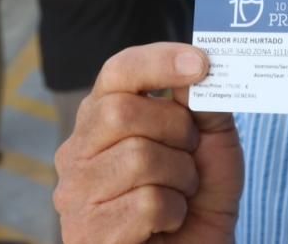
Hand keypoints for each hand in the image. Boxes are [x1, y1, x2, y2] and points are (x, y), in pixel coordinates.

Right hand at [54, 44, 242, 242]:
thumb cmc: (199, 195)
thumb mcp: (213, 140)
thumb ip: (204, 102)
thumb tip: (197, 69)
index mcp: (104, 117)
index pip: (117, 71)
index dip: (158, 61)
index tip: (201, 63)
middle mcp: (78, 151)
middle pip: (122, 111)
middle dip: (176, 130)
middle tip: (190, 154)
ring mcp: (75, 194)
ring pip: (138, 158)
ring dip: (181, 177)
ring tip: (180, 193)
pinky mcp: (86, 234)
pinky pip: (145, 204)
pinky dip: (173, 211)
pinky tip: (167, 222)